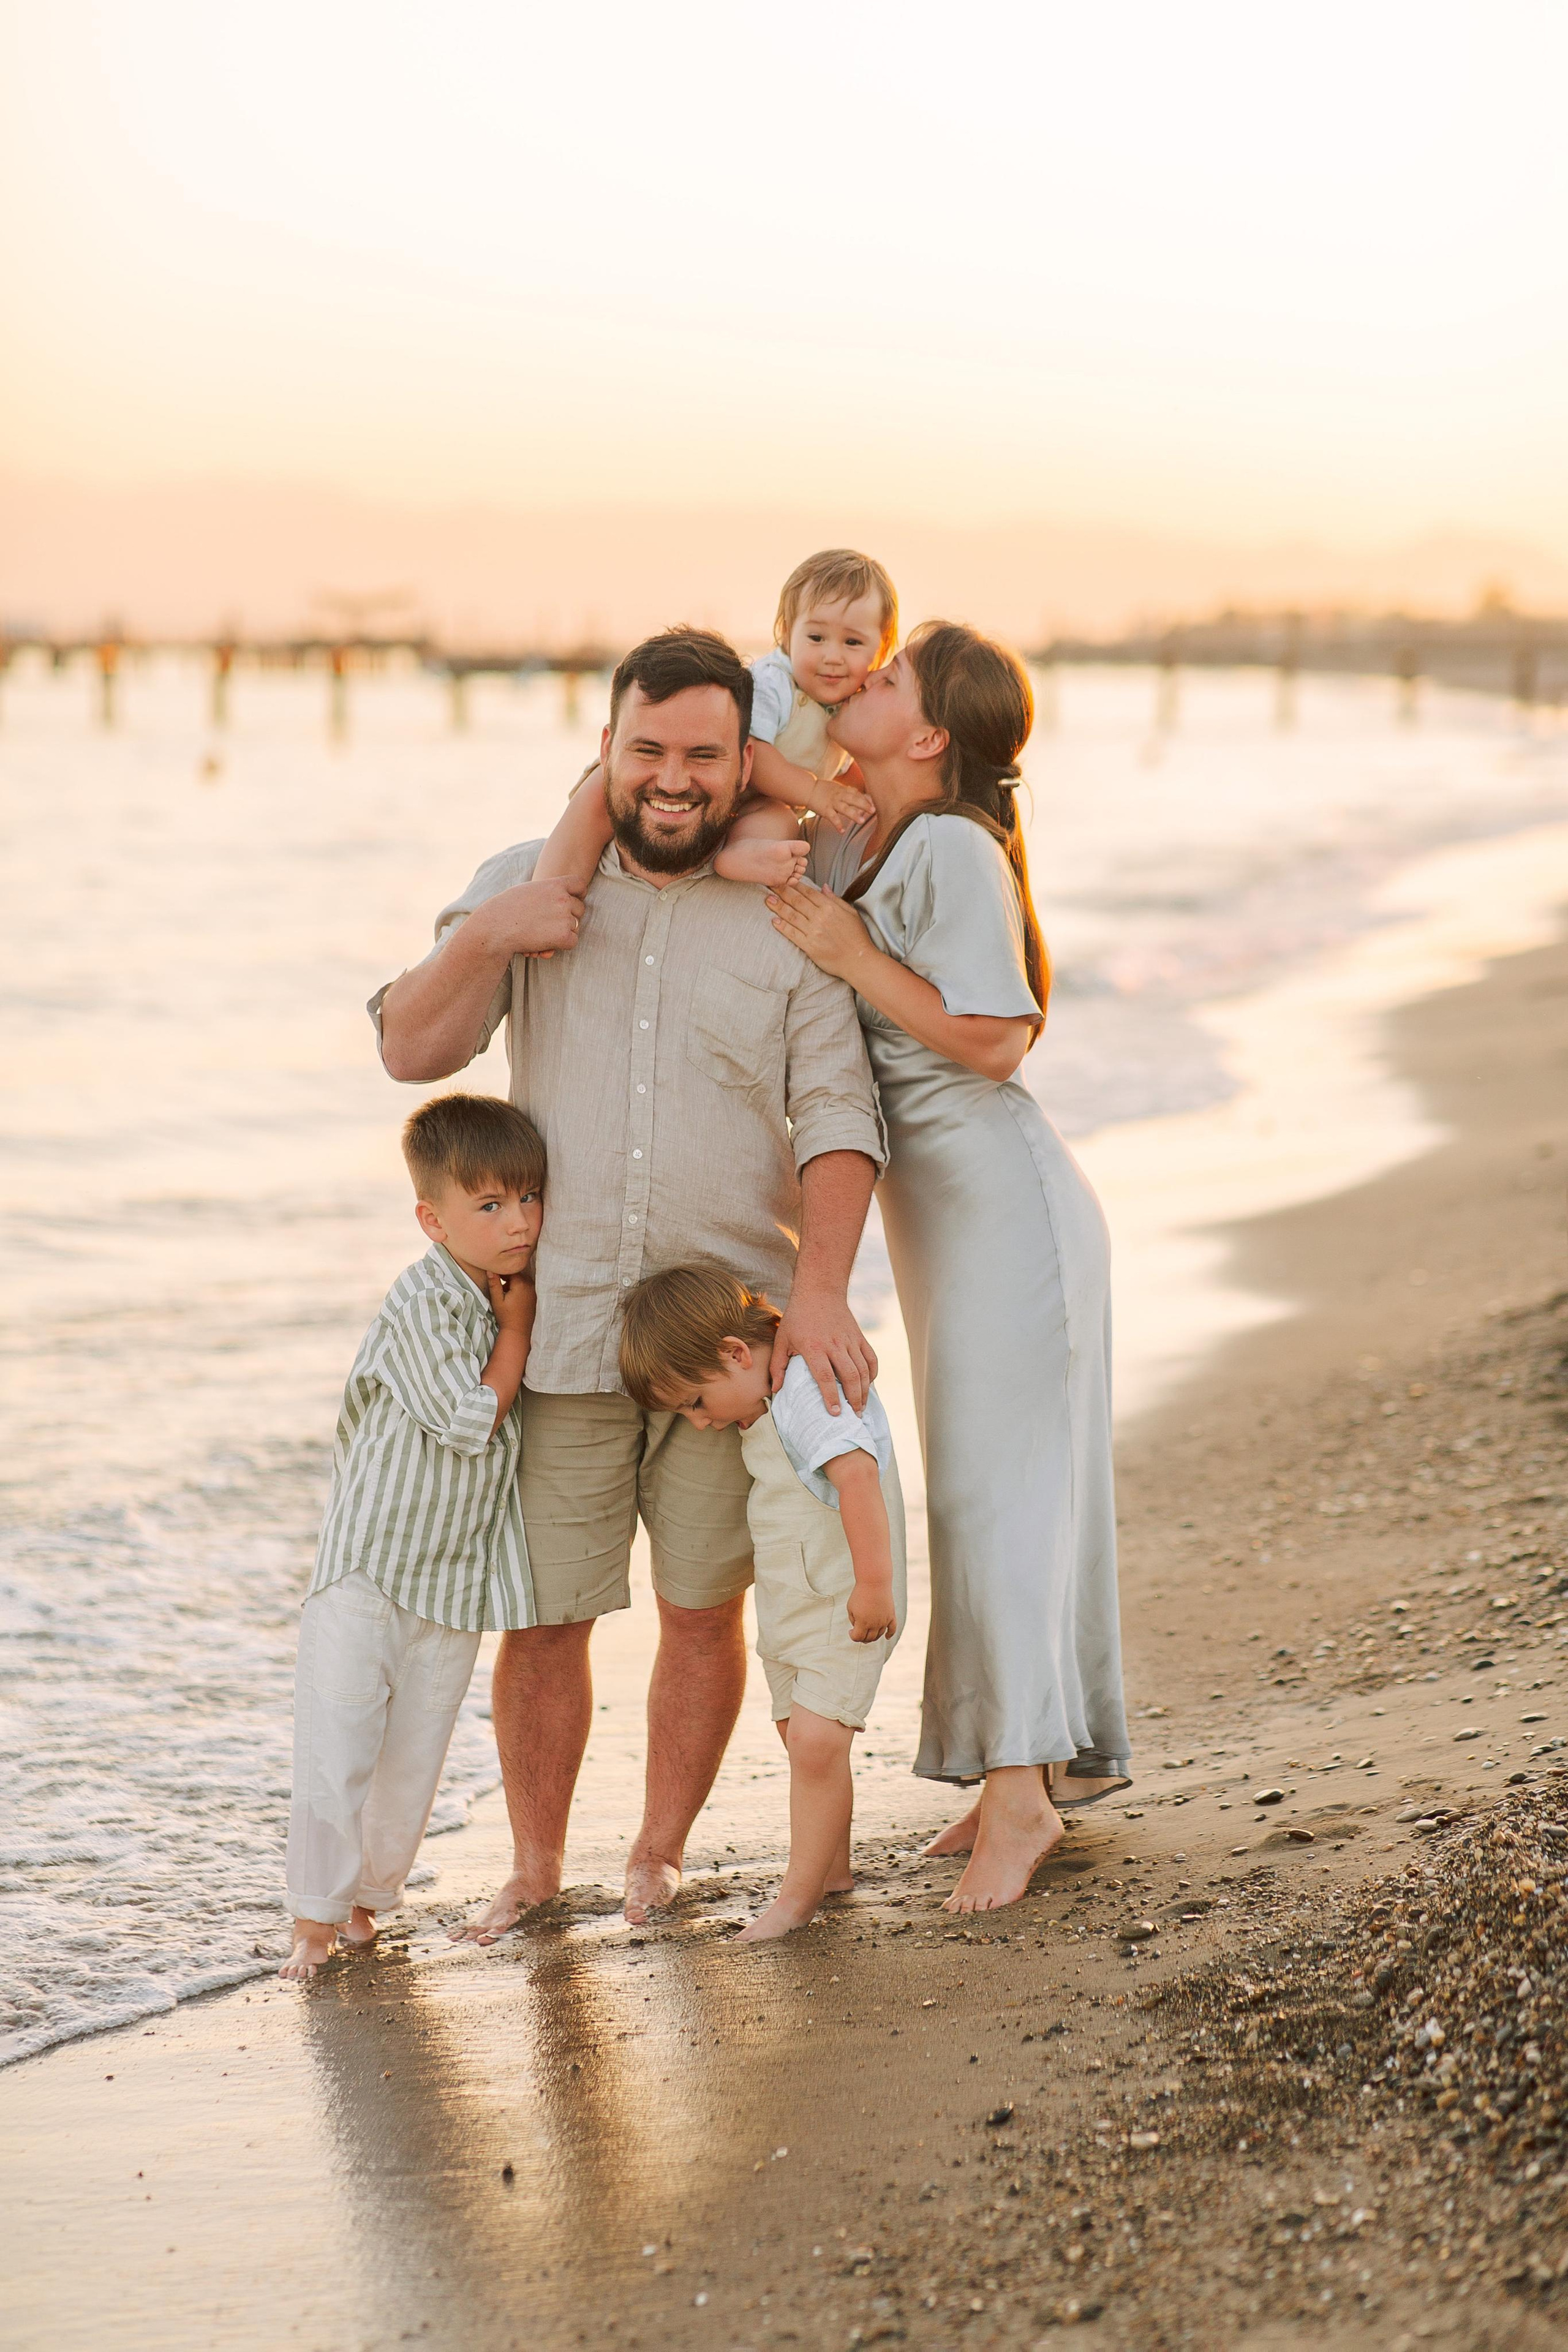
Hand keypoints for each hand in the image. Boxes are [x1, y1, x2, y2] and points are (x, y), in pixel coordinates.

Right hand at [478, 877, 583, 960]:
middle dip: (569, 916)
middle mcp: (563, 899)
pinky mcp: (563, 936)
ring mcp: (564, 918)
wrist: (496, 928)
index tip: (572, 900)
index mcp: (554, 885)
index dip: (578, 893)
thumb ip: (546, 890)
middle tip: (551, 923)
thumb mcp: (527, 890)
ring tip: (544, 933)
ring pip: (576, 926)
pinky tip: (547, 943)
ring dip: (564, 931)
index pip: (580, 884)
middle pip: (580, 908)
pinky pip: (573, 941)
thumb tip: (560, 893)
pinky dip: (562, 945)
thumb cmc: (506, 909)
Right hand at [487, 1269, 535, 1333]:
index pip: (511, 1269)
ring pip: (521, 1280)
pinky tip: (510, 1295)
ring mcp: (533, 1291)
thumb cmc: (506, 1317)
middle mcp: (530, 1285)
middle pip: (517, 1274)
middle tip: (497, 1281)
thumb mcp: (497, 1300)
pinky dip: (518, 1287)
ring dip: (512, 1282)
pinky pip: (525, 1286)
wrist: (518, 1331)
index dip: (501, 1270)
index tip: (494, 1273)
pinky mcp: (534, 1296)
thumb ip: (494, 1284)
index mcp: (521, 1283)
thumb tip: (490, 1270)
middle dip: (507, 1276)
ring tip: (503, 1290)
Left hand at [766, 878, 876, 985]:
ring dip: (778, 907)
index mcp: (830, 907)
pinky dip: (782, 927)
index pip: (808, 892)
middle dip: (782, 891)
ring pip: (792, 916)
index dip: (794, 885)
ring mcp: (813, 932)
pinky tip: (774, 921)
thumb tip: (823, 887)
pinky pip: (792, 934)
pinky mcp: (809, 946)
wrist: (859, 960)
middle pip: (797, 901)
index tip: (784, 879)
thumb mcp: (850, 912)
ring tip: (768, 900)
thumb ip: (835, 899)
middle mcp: (820, 918)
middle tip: (770, 884)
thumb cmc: (857, 937)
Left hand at [769, 1285, 876, 1413]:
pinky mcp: (859, 1336)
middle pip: (850, 1376)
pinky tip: (868, 1386)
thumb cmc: (797, 1317)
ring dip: (864, 1391)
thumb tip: (776, 1390)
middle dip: (854, 1399)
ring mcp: (850, 1340)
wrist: (819, 1291)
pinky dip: (872, 1374)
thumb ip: (778, 1365)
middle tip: (854, 1416)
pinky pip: (871, 1358)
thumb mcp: (782, 1339)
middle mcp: (835, 1345)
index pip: (826, 1377)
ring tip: (861, 1407)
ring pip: (863, 1370)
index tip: (835, 1413)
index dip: (831, 1397)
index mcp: (814, 1347)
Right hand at [808, 774, 875, 833]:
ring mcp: (832, 803)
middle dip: (864, 805)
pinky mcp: (825, 810)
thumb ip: (850, 793)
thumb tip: (864, 797)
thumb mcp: (839, 788)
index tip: (875, 804)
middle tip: (873, 811)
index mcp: (844, 790)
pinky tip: (842, 831)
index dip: (866, 799)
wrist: (808, 788)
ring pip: (844, 808)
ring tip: (861, 821)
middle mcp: (839, 796)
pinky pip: (832, 817)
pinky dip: (837, 824)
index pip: (857, 794)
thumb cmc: (824, 789)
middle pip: (854, 799)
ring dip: (853, 815)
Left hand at [848, 1580, 897, 1642]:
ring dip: (873, 1636)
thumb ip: (853, 1620)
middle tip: (859, 1632)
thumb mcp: (851, 1607)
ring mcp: (884, 1621)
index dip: (852, 1636)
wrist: (874, 1582)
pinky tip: (887, 1637)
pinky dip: (890, 1634)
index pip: (857, 1638)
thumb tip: (857, 1628)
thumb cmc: (860, 1594)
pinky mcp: (891, 1616)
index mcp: (862, 1623)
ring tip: (868, 1632)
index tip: (850, 1630)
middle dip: (862, 1638)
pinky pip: (892, 1629)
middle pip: (868, 1638)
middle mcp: (874, 1624)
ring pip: (879, 1635)